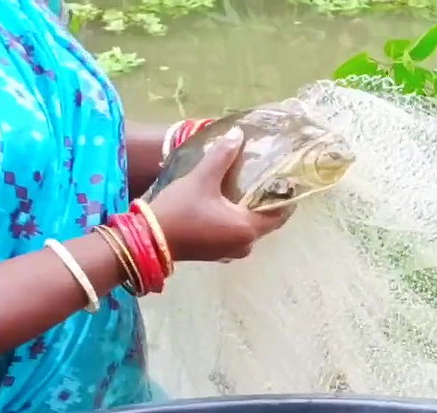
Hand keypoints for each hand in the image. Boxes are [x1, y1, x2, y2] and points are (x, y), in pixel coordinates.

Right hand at [145, 129, 291, 262]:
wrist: (148, 239)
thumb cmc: (180, 209)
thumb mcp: (202, 178)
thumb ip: (222, 156)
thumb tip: (238, 134)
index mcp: (247, 228)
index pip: (280, 215)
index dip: (287, 199)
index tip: (288, 182)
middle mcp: (245, 245)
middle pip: (266, 223)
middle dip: (268, 204)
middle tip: (267, 181)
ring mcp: (230, 252)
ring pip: (249, 230)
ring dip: (251, 213)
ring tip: (248, 190)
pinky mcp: (216, 254)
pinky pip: (235, 235)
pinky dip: (236, 222)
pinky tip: (229, 206)